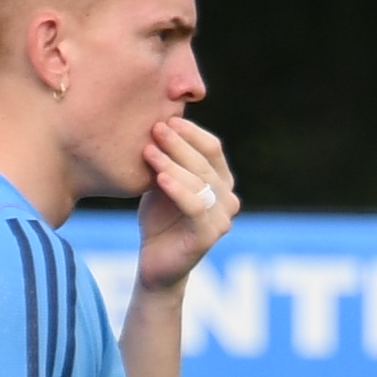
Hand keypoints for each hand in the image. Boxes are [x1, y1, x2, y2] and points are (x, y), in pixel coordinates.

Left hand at [133, 114, 238, 286]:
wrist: (155, 260)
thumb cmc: (159, 217)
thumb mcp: (164, 179)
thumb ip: (170, 157)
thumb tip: (161, 116)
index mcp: (221, 181)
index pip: (212, 148)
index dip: (191, 132)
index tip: (165, 118)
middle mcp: (228, 198)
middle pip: (205, 163)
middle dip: (178, 144)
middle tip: (155, 129)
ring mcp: (222, 219)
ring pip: (200, 183)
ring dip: (173, 164)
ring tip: (148, 151)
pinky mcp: (208, 237)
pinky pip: (195, 208)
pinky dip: (178, 191)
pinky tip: (159, 179)